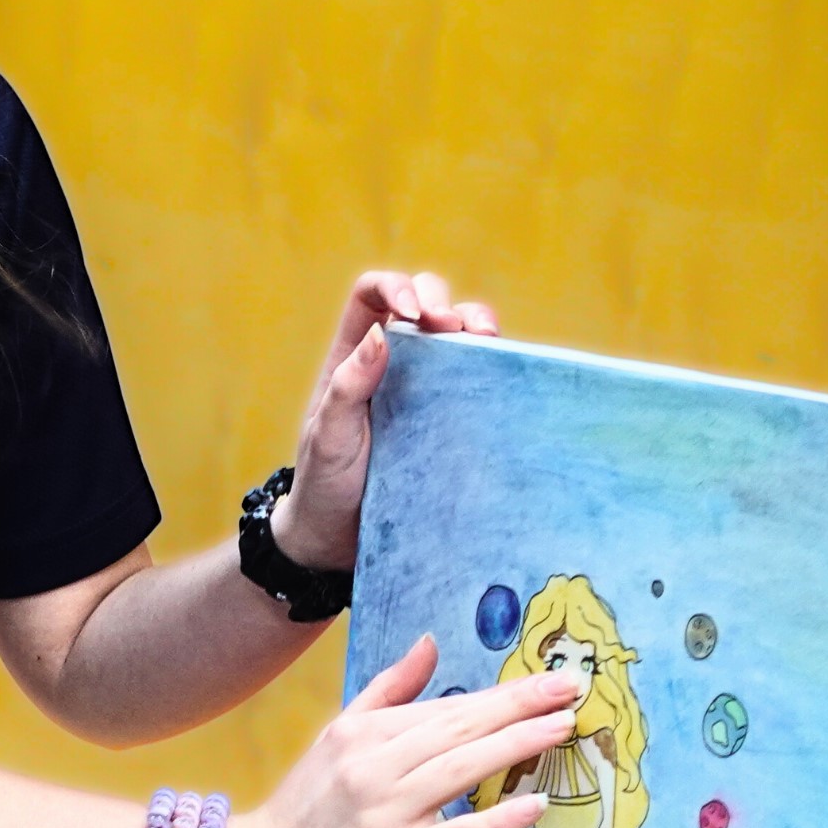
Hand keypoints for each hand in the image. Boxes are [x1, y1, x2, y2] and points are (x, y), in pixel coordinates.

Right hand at [221, 636, 581, 827]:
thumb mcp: (335, 738)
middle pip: (459, 728)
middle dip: (520, 706)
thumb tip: (429, 644)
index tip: (551, 679)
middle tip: (572, 689)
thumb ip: (387, 691)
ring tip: (563, 729)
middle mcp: (372, 765)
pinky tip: (535, 804)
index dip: (503, 694)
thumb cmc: (302, 811)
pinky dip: (496, 818)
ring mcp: (383, 812)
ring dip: (517, 746)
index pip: (445, 707)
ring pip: (461, 769)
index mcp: (360, 733)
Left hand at [268, 269, 499, 570]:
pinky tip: (501, 373)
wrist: (340, 540)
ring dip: (476, 323)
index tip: (412, 313)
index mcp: (354, 356)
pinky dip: (494, 365)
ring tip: (484, 337)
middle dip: (442, 300)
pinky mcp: (453, 419)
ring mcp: (427, 389)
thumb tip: (382, 334)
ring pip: (459, 335)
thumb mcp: (327, 437)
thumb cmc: (325, 484)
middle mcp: (394, 363)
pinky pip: (478, 381)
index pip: (372, 295)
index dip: (395, 286)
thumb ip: (347, 388)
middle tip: (450, 326)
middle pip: (424, 302)